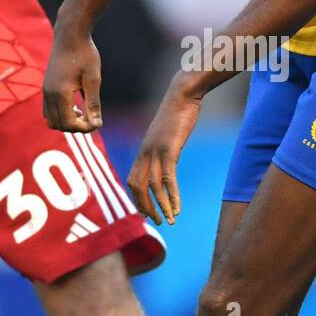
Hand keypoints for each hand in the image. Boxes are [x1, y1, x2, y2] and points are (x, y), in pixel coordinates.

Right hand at [44, 28, 103, 132]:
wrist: (70, 35)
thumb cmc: (85, 54)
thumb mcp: (93, 78)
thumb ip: (93, 103)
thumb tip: (97, 124)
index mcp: (60, 93)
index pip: (68, 124)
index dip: (84, 128)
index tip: (97, 122)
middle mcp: (49, 94)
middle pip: (57, 125)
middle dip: (75, 127)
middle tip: (91, 118)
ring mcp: (45, 90)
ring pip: (51, 119)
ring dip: (66, 121)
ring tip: (83, 112)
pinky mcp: (46, 87)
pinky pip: (48, 110)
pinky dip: (60, 114)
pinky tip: (75, 105)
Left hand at [127, 78, 201, 224]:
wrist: (183, 93)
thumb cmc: (178, 111)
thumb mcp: (167, 133)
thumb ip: (164, 147)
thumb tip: (168, 158)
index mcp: (143, 149)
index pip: (132, 180)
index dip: (137, 199)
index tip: (147, 212)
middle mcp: (145, 152)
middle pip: (137, 186)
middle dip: (145, 207)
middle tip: (158, 221)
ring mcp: (156, 150)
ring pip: (153, 186)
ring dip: (161, 206)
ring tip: (170, 220)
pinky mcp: (170, 149)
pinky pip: (168, 179)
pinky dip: (172, 196)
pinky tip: (178, 208)